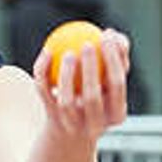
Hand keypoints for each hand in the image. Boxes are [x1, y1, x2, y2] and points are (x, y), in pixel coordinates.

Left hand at [33, 28, 130, 143]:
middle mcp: (95, 125)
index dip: (115, 59)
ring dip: (66, 75)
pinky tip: (47, 51)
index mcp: (116, 114)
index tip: (107, 35)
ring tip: (69, 52)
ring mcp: (71, 125)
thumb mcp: (110, 79)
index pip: (117, 85)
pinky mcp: (50, 119)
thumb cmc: (98, 93)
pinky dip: (43, 72)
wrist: (71, 128)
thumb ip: (117, 57)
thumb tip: (114, 34)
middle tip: (88, 43)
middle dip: (91, 70)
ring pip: (66, 102)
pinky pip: (45, 93)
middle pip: (92, 98)